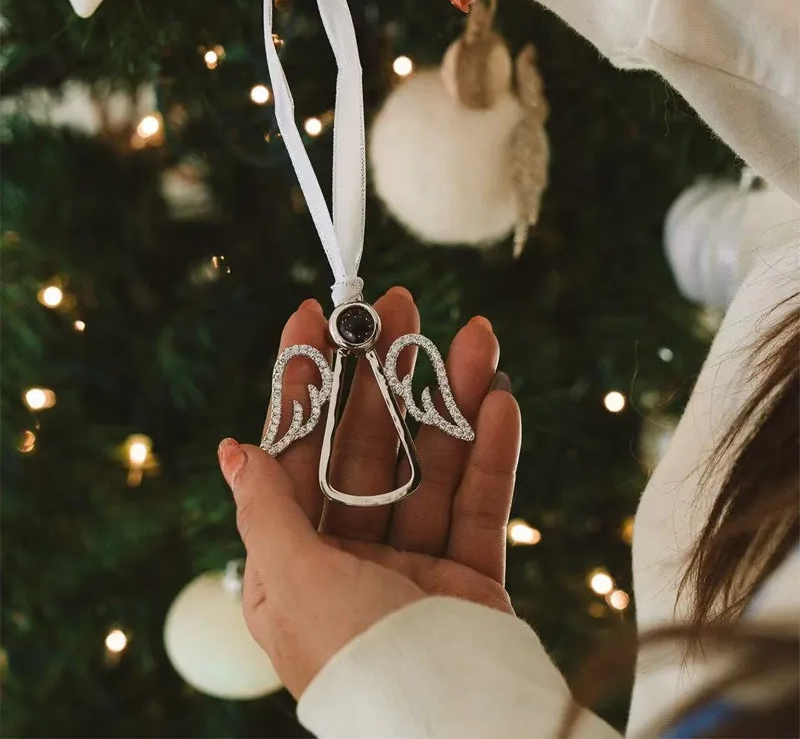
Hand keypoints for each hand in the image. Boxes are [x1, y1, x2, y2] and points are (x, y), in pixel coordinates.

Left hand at [217, 287, 520, 697]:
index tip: (314, 318)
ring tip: (476, 339)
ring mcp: (413, 565)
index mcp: (293, 561)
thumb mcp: (295, 588)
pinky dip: (492, 455)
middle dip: (384, 373)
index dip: (304, 382)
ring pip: (432, 465)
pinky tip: (499, 402)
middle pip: (368, 445)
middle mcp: (349, 557)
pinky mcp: (469, 577)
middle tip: (400, 306)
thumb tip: (234, 450)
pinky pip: (480, 504)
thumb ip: (267, 513)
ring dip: (452, 399)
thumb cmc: (354, 668)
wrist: (452, 734)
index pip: (295, 451)